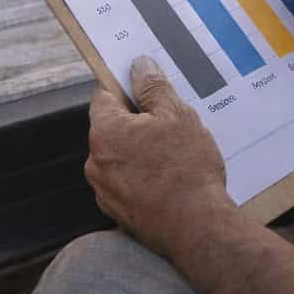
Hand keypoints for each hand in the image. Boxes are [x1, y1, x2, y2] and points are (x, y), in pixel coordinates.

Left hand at [85, 56, 232, 257]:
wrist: (197, 228)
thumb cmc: (187, 168)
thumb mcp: (177, 115)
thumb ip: (154, 88)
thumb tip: (139, 65)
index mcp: (105, 132)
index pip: (104, 96)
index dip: (125, 86)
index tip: (146, 86)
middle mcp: (96, 162)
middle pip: (113, 128)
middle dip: (139, 122)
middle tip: (172, 123)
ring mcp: (105, 192)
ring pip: (122, 157)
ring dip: (142, 151)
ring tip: (177, 155)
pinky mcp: (118, 214)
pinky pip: (128, 183)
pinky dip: (144, 177)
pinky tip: (172, 179)